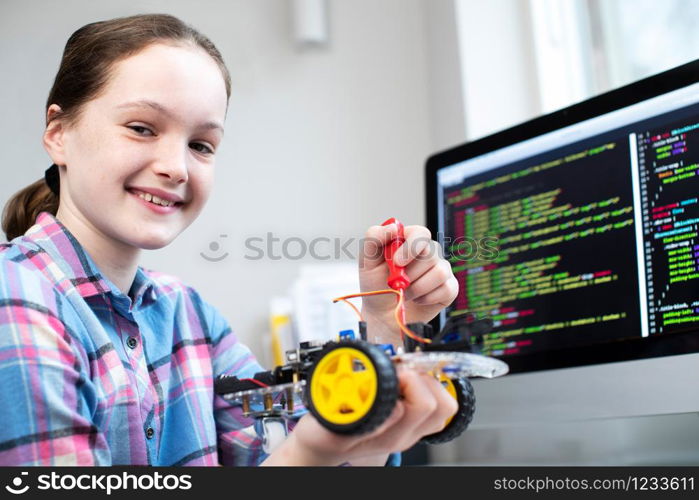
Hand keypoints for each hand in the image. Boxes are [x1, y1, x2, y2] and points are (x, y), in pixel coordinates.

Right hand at [262, 367, 457, 465]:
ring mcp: (410, 429)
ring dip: (426, 382)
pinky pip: (434, 402)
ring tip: (401, 375)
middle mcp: (405, 434)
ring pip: (443, 404)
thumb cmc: (324, 435)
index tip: (387, 371)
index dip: (408, 379)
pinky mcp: (409, 422)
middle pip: (441, 405)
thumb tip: (393, 408)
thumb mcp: (327, 426)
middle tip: (398, 371)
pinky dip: (422, 385)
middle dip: (422, 378)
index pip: (422, 405)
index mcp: (389, 436)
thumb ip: (357, 419)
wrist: (321, 444)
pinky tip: (400, 381)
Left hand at [358, 223, 457, 340]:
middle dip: (409, 274)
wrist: (382, 314)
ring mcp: (440, 270)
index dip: (411, 247)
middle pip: (430, 254)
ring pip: (439, 272)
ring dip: (417, 287)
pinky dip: (427, 298)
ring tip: (406, 293)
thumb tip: (392, 228)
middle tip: (396, 284)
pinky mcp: (448, 288)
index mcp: (409, 242)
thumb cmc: (376, 286)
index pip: (421, 233)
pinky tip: (418, 300)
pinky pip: (446, 289)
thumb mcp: (366, 262)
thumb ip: (374, 238)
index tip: (396, 262)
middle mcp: (428, 253)